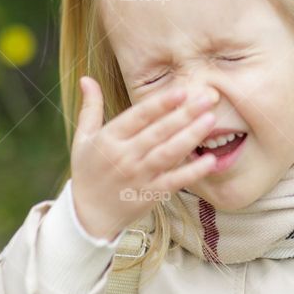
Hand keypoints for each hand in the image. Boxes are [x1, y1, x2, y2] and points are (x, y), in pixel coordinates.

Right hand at [69, 76, 219, 240]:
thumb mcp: (83, 139)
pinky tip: (210, 160)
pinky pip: (175, 181)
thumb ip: (90, 108)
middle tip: (208, 98)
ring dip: (191, 136)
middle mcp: (125, 157)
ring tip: (211, 120)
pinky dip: (193, 171)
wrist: (88, 216)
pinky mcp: (151, 194)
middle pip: (158, 132)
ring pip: (168, 154)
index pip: (137, 117)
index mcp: (109, 140)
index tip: (181, 91)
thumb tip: (85, 77)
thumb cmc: (88, 171)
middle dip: (184, 114)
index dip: (160, 104)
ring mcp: (139, 177)